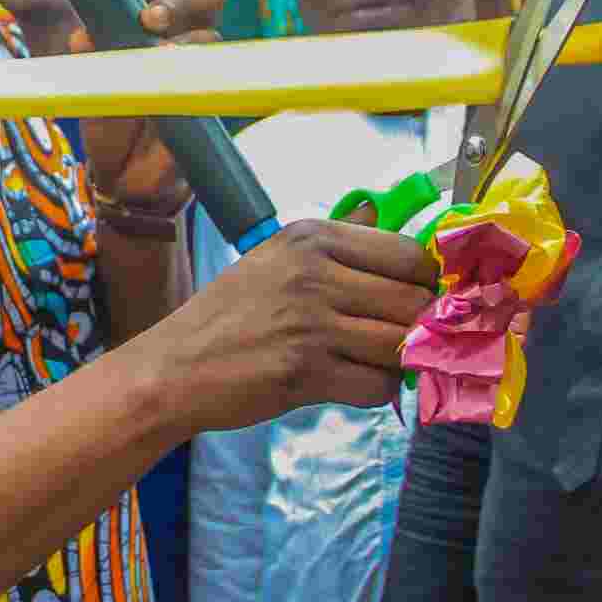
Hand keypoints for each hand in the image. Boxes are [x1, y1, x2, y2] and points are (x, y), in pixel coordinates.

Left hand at [74, 0, 222, 220]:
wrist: (125, 174)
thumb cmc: (111, 117)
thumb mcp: (91, 86)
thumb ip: (90, 59)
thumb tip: (84, 35)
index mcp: (152, 17)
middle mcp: (184, 33)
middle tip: (149, 19)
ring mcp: (203, 64)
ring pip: (212, 34)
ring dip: (184, 42)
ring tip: (159, 59)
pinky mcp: (214, 97)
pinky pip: (216, 77)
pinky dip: (194, 77)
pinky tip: (176, 86)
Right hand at [141, 219, 435, 433]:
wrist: (177, 366)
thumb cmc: (228, 314)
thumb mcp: (275, 258)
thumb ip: (335, 240)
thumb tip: (380, 211)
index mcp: (311, 238)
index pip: (407, 253)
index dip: (424, 281)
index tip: (418, 298)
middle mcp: (313, 274)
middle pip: (413, 301)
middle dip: (419, 326)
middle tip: (403, 338)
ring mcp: (311, 324)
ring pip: (401, 345)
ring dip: (399, 361)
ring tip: (377, 361)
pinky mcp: (307, 372)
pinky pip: (377, 386)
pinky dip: (375, 391)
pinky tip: (353, 383)